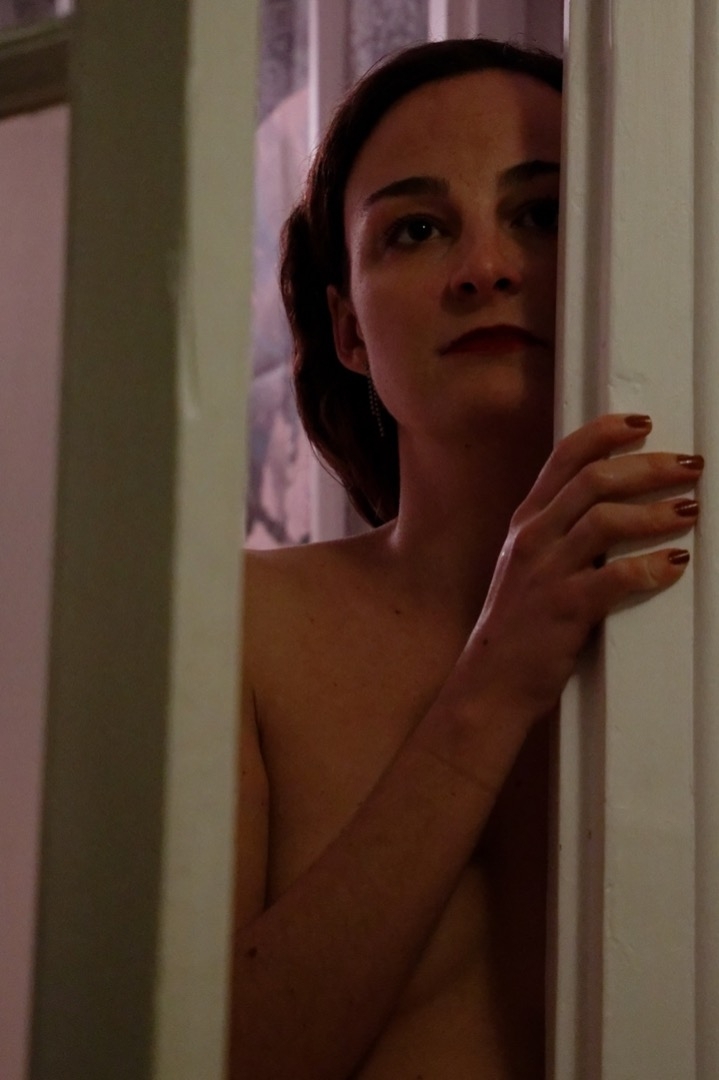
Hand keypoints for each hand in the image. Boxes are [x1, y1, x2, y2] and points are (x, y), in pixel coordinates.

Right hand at [466, 414, 702, 718]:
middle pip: (594, 479)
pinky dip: (650, 567)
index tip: (643, 423)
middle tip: (690, 465)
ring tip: (690, 512)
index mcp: (527, 522)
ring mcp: (545, 572)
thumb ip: (562, 534)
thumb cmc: (519, 626)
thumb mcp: (529, 566)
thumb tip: (618, 509)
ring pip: (605, 520)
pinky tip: (675, 565)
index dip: (605, 433)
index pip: (564, 458)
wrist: (490, 682)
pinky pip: (613, 578)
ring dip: (656, 512)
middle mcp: (533, 538)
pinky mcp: (563, 608)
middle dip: (649, 466)